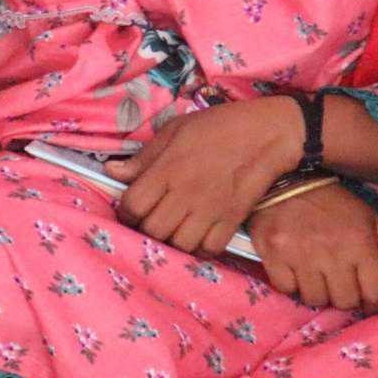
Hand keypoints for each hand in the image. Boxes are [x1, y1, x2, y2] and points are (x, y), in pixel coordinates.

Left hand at [105, 97, 301, 255]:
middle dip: (145, 229)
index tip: (130, 211)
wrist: (265, 135)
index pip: (133, 205)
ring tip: (171, 231)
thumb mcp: (173, 131)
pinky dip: (199, 249)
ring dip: (171, 241)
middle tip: (149, 221)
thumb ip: (143, 157)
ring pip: (179, 244)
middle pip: (153, 229)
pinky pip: (209, 250)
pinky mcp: (232, 221)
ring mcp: (210, 210)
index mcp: (167, 170)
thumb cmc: (216, 127)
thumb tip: (112, 172)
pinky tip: (195, 237)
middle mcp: (185, 194)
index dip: (125, 213)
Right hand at [248, 181, 377, 312]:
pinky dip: (292, 284)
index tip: (369, 293)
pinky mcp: (271, 255)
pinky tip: (295, 268)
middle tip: (341, 280)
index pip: (377, 293)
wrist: (284, 177)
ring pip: (316, 299)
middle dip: (347, 295)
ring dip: (319, 292)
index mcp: (360, 244)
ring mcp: (299, 256)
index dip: (376, 299)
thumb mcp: (371, 219)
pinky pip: (286, 289)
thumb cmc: (332, 201)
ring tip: (318, 274)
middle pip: (346, 301)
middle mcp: (331, 253)